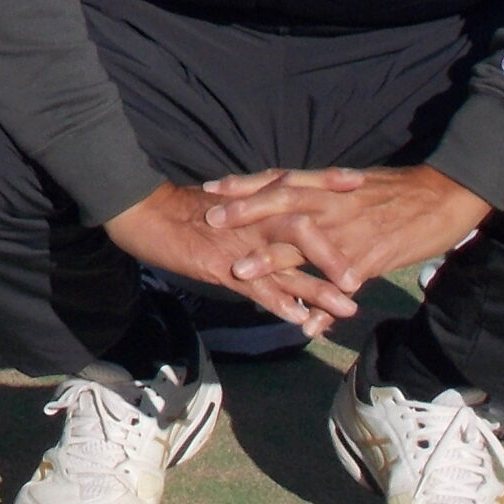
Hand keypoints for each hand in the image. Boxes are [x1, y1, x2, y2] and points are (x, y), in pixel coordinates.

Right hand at [104, 180, 344, 339]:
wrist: (140, 210)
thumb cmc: (178, 207)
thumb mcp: (220, 201)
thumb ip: (249, 207)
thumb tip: (274, 210)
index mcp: (252, 200)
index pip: (295, 188)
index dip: (327, 184)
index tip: (359, 183)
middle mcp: (250, 220)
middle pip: (300, 231)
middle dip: (334, 253)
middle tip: (364, 274)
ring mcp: (237, 244)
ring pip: (285, 266)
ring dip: (318, 288)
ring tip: (348, 307)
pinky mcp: (220, 266)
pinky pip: (255, 288)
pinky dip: (278, 304)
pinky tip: (299, 320)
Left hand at [202, 164, 492, 307]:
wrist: (445, 196)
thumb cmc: (399, 191)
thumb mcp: (355, 184)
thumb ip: (324, 191)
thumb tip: (297, 194)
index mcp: (328, 184)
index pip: (279, 179)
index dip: (244, 184)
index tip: (210, 187)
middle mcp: (334, 203)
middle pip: (282, 202)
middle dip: (245, 212)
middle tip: (211, 220)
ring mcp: (351, 231)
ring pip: (305, 244)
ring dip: (272, 259)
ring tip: (242, 273)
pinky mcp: (372, 258)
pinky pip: (341, 284)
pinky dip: (323, 305)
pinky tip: (306, 325)